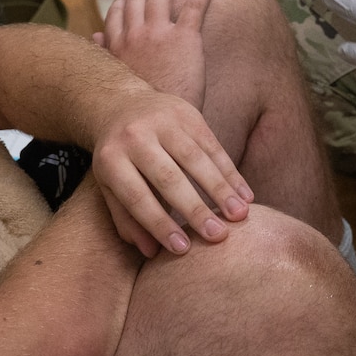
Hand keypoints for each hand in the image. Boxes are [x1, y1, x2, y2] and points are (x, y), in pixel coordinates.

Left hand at [87, 87, 251, 257]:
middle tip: (218, 236)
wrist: (120, 103)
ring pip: (196, 159)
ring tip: (239, 216)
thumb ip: (127, 219)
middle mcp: (135, 137)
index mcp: (111, 159)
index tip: (182, 249)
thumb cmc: (117, 157)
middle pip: (169, 178)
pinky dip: (231, 172)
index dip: (160, 224)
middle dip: (195, 209)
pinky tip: (245, 195)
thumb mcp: (110, 186)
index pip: (137, 197)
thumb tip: (151, 253)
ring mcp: (163, 121)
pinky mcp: (187, 113)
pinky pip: (213, 145)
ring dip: (221, 190)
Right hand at [94, 0, 214, 108]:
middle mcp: (136, 35)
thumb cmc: (139, 111)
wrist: (158, 124)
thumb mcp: (117, 82)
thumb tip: (95, 37)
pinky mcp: (186, 37)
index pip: (117, 13)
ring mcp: (160, 33)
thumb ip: (107, 55)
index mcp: (119, 48)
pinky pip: (196, 5)